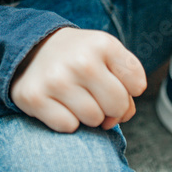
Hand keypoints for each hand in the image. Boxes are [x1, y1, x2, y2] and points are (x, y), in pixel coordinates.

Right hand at [9, 27, 146, 133]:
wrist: (33, 46)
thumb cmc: (80, 56)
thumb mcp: (107, 52)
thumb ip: (128, 79)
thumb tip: (123, 116)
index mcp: (102, 44)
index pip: (137, 85)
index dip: (127, 89)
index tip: (111, 80)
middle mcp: (81, 60)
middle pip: (117, 106)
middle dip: (110, 108)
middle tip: (94, 94)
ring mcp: (57, 79)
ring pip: (93, 120)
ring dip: (88, 115)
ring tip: (75, 96)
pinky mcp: (35, 97)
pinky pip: (68, 126)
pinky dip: (67, 120)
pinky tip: (58, 103)